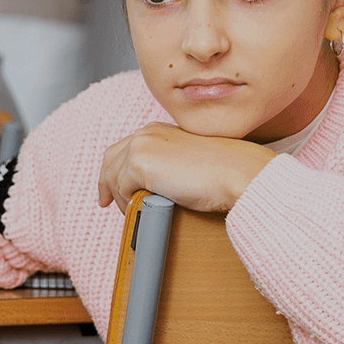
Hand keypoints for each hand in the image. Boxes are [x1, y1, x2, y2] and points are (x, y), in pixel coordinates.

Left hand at [97, 123, 274, 213]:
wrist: (236, 172)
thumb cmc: (223, 171)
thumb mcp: (188, 162)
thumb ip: (167, 166)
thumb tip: (149, 186)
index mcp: (158, 130)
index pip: (123, 148)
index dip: (113, 169)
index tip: (111, 189)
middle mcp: (146, 133)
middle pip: (110, 160)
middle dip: (107, 183)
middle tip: (107, 203)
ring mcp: (141, 147)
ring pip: (113, 178)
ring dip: (120, 198)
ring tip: (134, 213)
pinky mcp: (139, 164)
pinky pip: (121, 189)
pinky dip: (126, 203)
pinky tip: (141, 210)